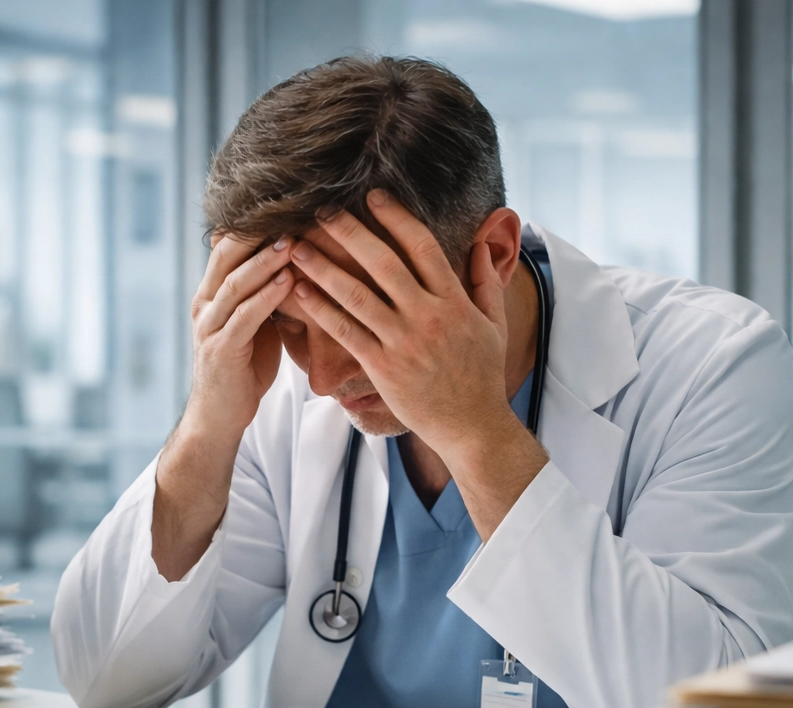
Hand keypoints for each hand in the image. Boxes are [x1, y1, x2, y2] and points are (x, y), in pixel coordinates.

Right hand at [150, 236, 294, 581]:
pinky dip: (266, 296)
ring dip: (265, 259)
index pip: (231, 245)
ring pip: (235, 282)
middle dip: (260, 231)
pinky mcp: (219, 351)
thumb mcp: (256, 323)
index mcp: (213, 293)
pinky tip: (289, 280)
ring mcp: (208, 327)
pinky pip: (243, 316)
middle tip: (294, 208)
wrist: (219, 418)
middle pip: (228, 254)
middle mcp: (205, 304)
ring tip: (294, 239)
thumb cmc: (244, 369)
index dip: (257, 223)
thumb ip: (267, 293)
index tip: (292, 202)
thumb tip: (302, 259)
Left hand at [288, 190, 546, 537]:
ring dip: (323, 267)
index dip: (396, 218)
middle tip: (323, 209)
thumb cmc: (482, 375)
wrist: (472, 426)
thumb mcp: (495, 324)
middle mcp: (426, 316)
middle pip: (383, 263)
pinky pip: (344, 332)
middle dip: (350, 232)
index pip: (422, 246)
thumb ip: (487, 281)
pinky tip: (300, 291)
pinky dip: (320, 309)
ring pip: (355, 295)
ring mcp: (402, 342)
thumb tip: (483, 242)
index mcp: (454, 301)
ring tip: (296, 246)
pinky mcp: (381, 368)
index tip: (373, 196)